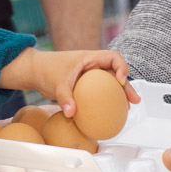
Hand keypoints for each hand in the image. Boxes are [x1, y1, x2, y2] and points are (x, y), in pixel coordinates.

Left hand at [0, 48, 140, 117]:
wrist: (35, 72)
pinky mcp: (85, 87)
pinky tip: (110, 114)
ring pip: (110, 85)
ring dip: (120, 95)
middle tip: (134, 100)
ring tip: (128, 108)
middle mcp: (93, 67)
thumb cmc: (46, 69)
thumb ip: (64, 98)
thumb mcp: (56, 83)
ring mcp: (90, 77)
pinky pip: (100, 94)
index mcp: (89, 58)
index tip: (120, 80)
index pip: (113, 57)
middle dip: (127, 86)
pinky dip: (107, 101)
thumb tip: (71, 114)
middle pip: (116, 74)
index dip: (121, 67)